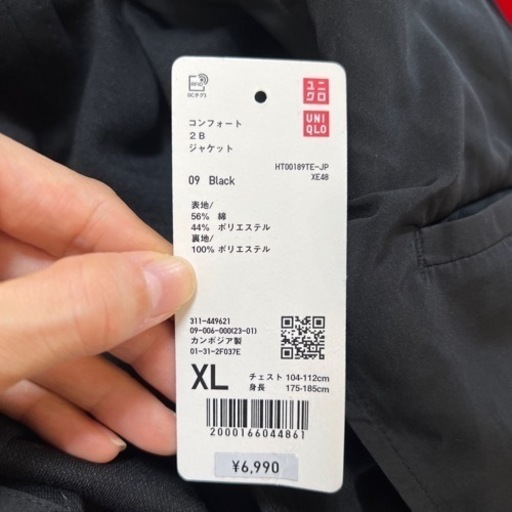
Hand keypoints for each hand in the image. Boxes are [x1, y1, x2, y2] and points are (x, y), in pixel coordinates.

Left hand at [0, 134, 195, 461]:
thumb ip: (67, 307)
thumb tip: (165, 283)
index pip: (76, 203)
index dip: (143, 252)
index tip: (193, 298)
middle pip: (74, 276)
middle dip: (133, 341)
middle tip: (187, 379)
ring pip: (48, 329)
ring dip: (104, 387)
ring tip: (157, 428)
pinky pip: (13, 364)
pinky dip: (54, 402)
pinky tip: (96, 436)